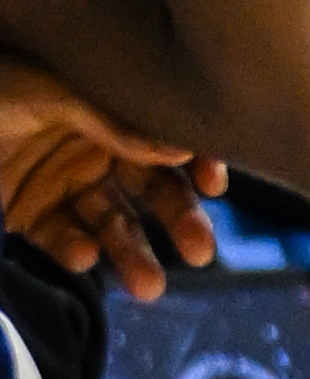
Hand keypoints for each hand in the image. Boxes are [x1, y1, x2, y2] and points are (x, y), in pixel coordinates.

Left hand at [0, 59, 220, 299]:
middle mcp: (93, 150)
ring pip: (112, 226)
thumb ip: (116, 120)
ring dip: (132, 255)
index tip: (212, 188)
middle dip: (178, 223)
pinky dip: (73, 253)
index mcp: (108, 112)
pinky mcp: (27, 217)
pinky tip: (79, 256)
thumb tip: (183, 148)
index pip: (167, 141)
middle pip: (151, 192)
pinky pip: (61, 241)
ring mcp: (60, 186)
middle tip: (198, 251)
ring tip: (150, 286)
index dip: (197, 164)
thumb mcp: (53, 92)